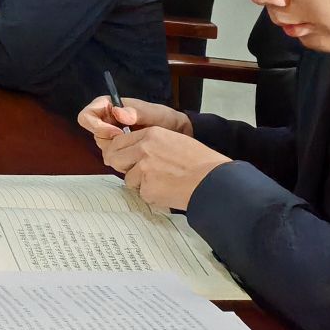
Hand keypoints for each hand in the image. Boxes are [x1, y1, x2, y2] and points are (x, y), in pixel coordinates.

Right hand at [77, 94, 190, 146]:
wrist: (180, 136)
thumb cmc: (167, 120)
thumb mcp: (155, 114)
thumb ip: (138, 113)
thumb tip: (118, 112)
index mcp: (110, 106)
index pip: (87, 116)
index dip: (97, 126)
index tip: (117, 133)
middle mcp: (107, 121)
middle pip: (95, 135)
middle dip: (110, 142)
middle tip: (131, 144)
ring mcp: (113, 136)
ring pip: (104, 148)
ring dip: (119, 152)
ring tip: (139, 149)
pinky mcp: (121, 150)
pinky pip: (114, 157)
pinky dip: (125, 159)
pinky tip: (139, 156)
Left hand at [99, 126, 229, 210]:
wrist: (214, 181)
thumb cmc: (199, 161)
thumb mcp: (173, 140)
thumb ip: (150, 143)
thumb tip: (130, 151)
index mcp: (150, 134)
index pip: (118, 141)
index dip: (119, 152)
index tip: (122, 158)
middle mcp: (143, 150)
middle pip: (115, 159)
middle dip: (124, 167)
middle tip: (137, 173)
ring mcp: (143, 170)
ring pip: (128, 179)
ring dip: (140, 183)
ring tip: (163, 182)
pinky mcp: (147, 188)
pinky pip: (141, 193)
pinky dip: (152, 195)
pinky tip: (168, 191)